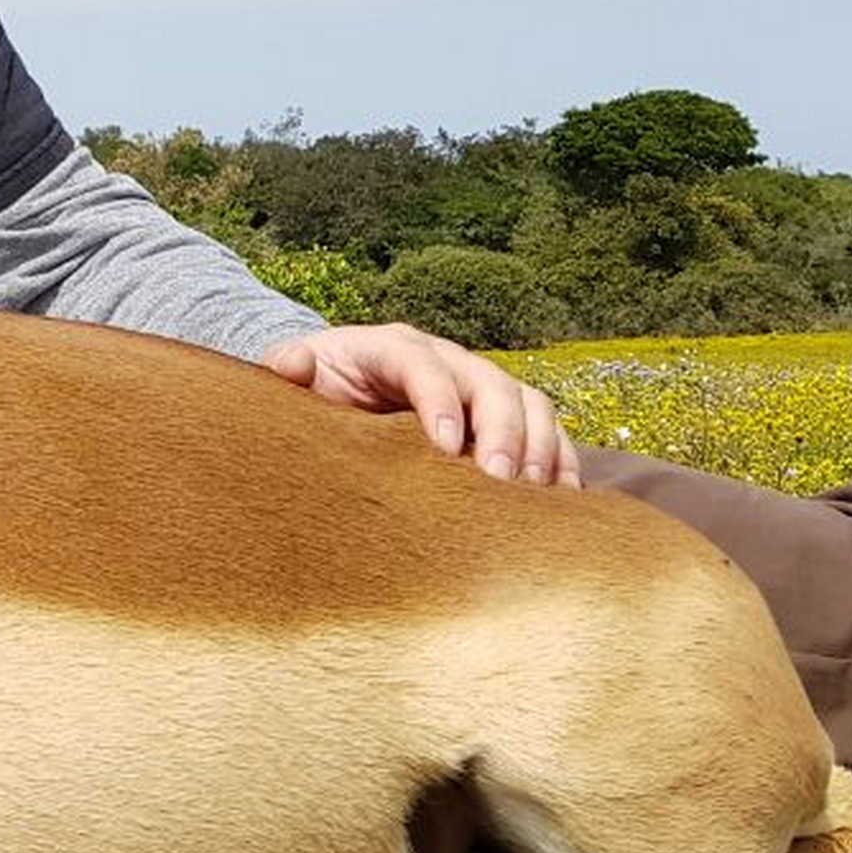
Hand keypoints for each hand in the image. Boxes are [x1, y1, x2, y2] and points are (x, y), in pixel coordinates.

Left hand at [262, 323, 580, 486]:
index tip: (445, 448)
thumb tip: (290, 364)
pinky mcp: (505, 418)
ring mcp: (480, 386)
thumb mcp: (298, 376)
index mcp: (391, 348)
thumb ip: (289, 369)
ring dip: (539, 447)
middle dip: (502, 430)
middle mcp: (446, 360)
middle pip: (490, 383)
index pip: (423, 365)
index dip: (439, 401)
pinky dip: (561, 463)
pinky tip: (562, 503)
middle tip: (499, 481)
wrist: (341, 391)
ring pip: (529, 403)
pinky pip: (549, 433)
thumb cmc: (319, 390)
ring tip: (533, 497)